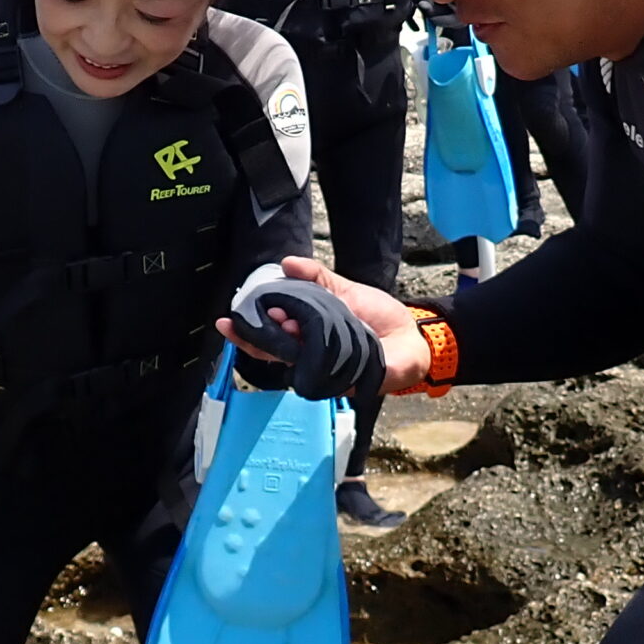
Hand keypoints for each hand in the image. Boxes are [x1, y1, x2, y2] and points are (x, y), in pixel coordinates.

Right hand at [227, 276, 384, 403]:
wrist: (411, 337)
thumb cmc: (377, 316)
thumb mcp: (344, 289)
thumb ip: (317, 277)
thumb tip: (285, 263)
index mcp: (305, 333)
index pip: (269, 334)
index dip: (248, 329)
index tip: (231, 318)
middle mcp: (310, 354)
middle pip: (273, 352)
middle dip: (257, 338)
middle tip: (251, 320)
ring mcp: (325, 369)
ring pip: (294, 362)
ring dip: (285, 342)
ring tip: (285, 322)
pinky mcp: (345, 380)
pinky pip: (324, 373)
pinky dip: (316, 357)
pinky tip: (310, 343)